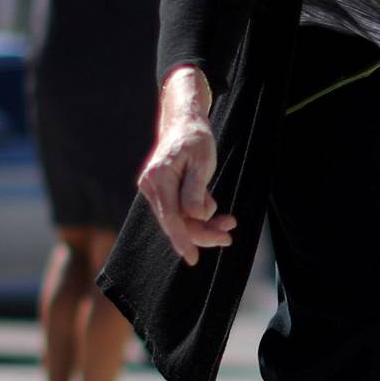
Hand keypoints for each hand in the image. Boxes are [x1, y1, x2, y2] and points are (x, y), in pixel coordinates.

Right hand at [139, 70, 235, 264]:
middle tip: (229, 236)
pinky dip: (197, 215)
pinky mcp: (160, 193)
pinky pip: (179, 211)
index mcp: (158, 177)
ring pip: (180, 219)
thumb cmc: (195, 139)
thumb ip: (196, 189)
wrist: (183, 122)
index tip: (193, 258)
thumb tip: (195, 216)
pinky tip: (215, 214)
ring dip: (204, 224)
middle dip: (203, 232)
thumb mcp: (202, 162)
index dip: (183, 239)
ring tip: (229, 222)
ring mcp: (153, 190)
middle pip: (177, 222)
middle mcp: (150, 186)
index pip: (171, 216)